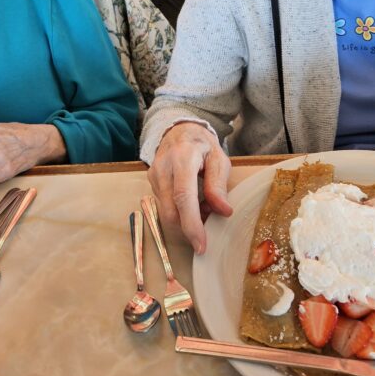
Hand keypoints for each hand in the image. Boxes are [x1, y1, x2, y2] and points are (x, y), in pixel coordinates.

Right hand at [147, 122, 232, 254]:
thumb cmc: (202, 146)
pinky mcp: (150, 182)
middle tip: (209, 224)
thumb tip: (224, 211)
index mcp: (183, 158)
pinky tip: (192, 203)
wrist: (178, 130)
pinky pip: (163, 206)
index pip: (183, 196)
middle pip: (170, 210)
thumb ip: (219, 185)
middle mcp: (163, 167)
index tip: (201, 245)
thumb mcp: (218, 159)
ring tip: (203, 208)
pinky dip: (179, 212)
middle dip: (189, 228)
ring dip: (185, 220)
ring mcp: (153, 175)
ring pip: (165, 212)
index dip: (191, 224)